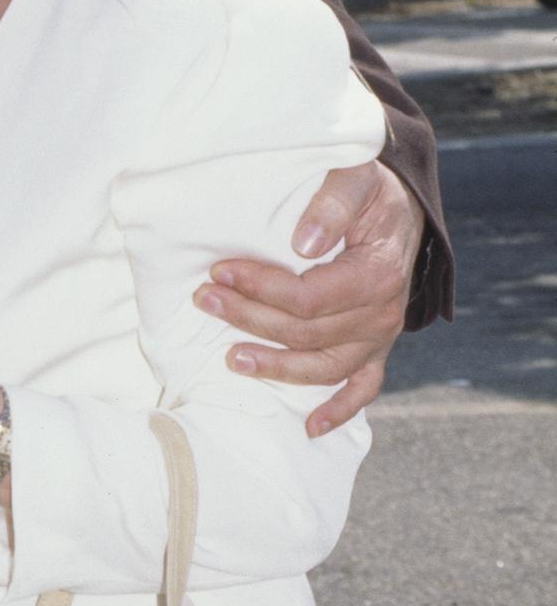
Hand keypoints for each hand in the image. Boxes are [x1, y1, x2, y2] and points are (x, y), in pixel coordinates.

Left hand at [196, 160, 424, 436]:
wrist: (399, 207)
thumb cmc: (369, 190)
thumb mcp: (354, 177)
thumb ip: (332, 204)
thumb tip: (303, 244)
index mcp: (378, 274)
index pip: (308, 297)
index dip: (260, 289)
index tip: (219, 272)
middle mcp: (384, 314)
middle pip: (306, 333)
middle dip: (250, 318)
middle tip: (205, 300)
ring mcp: (380, 337)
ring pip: (324, 367)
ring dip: (275, 367)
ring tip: (229, 358)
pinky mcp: (376, 348)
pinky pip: (362, 388)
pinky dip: (338, 411)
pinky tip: (309, 428)